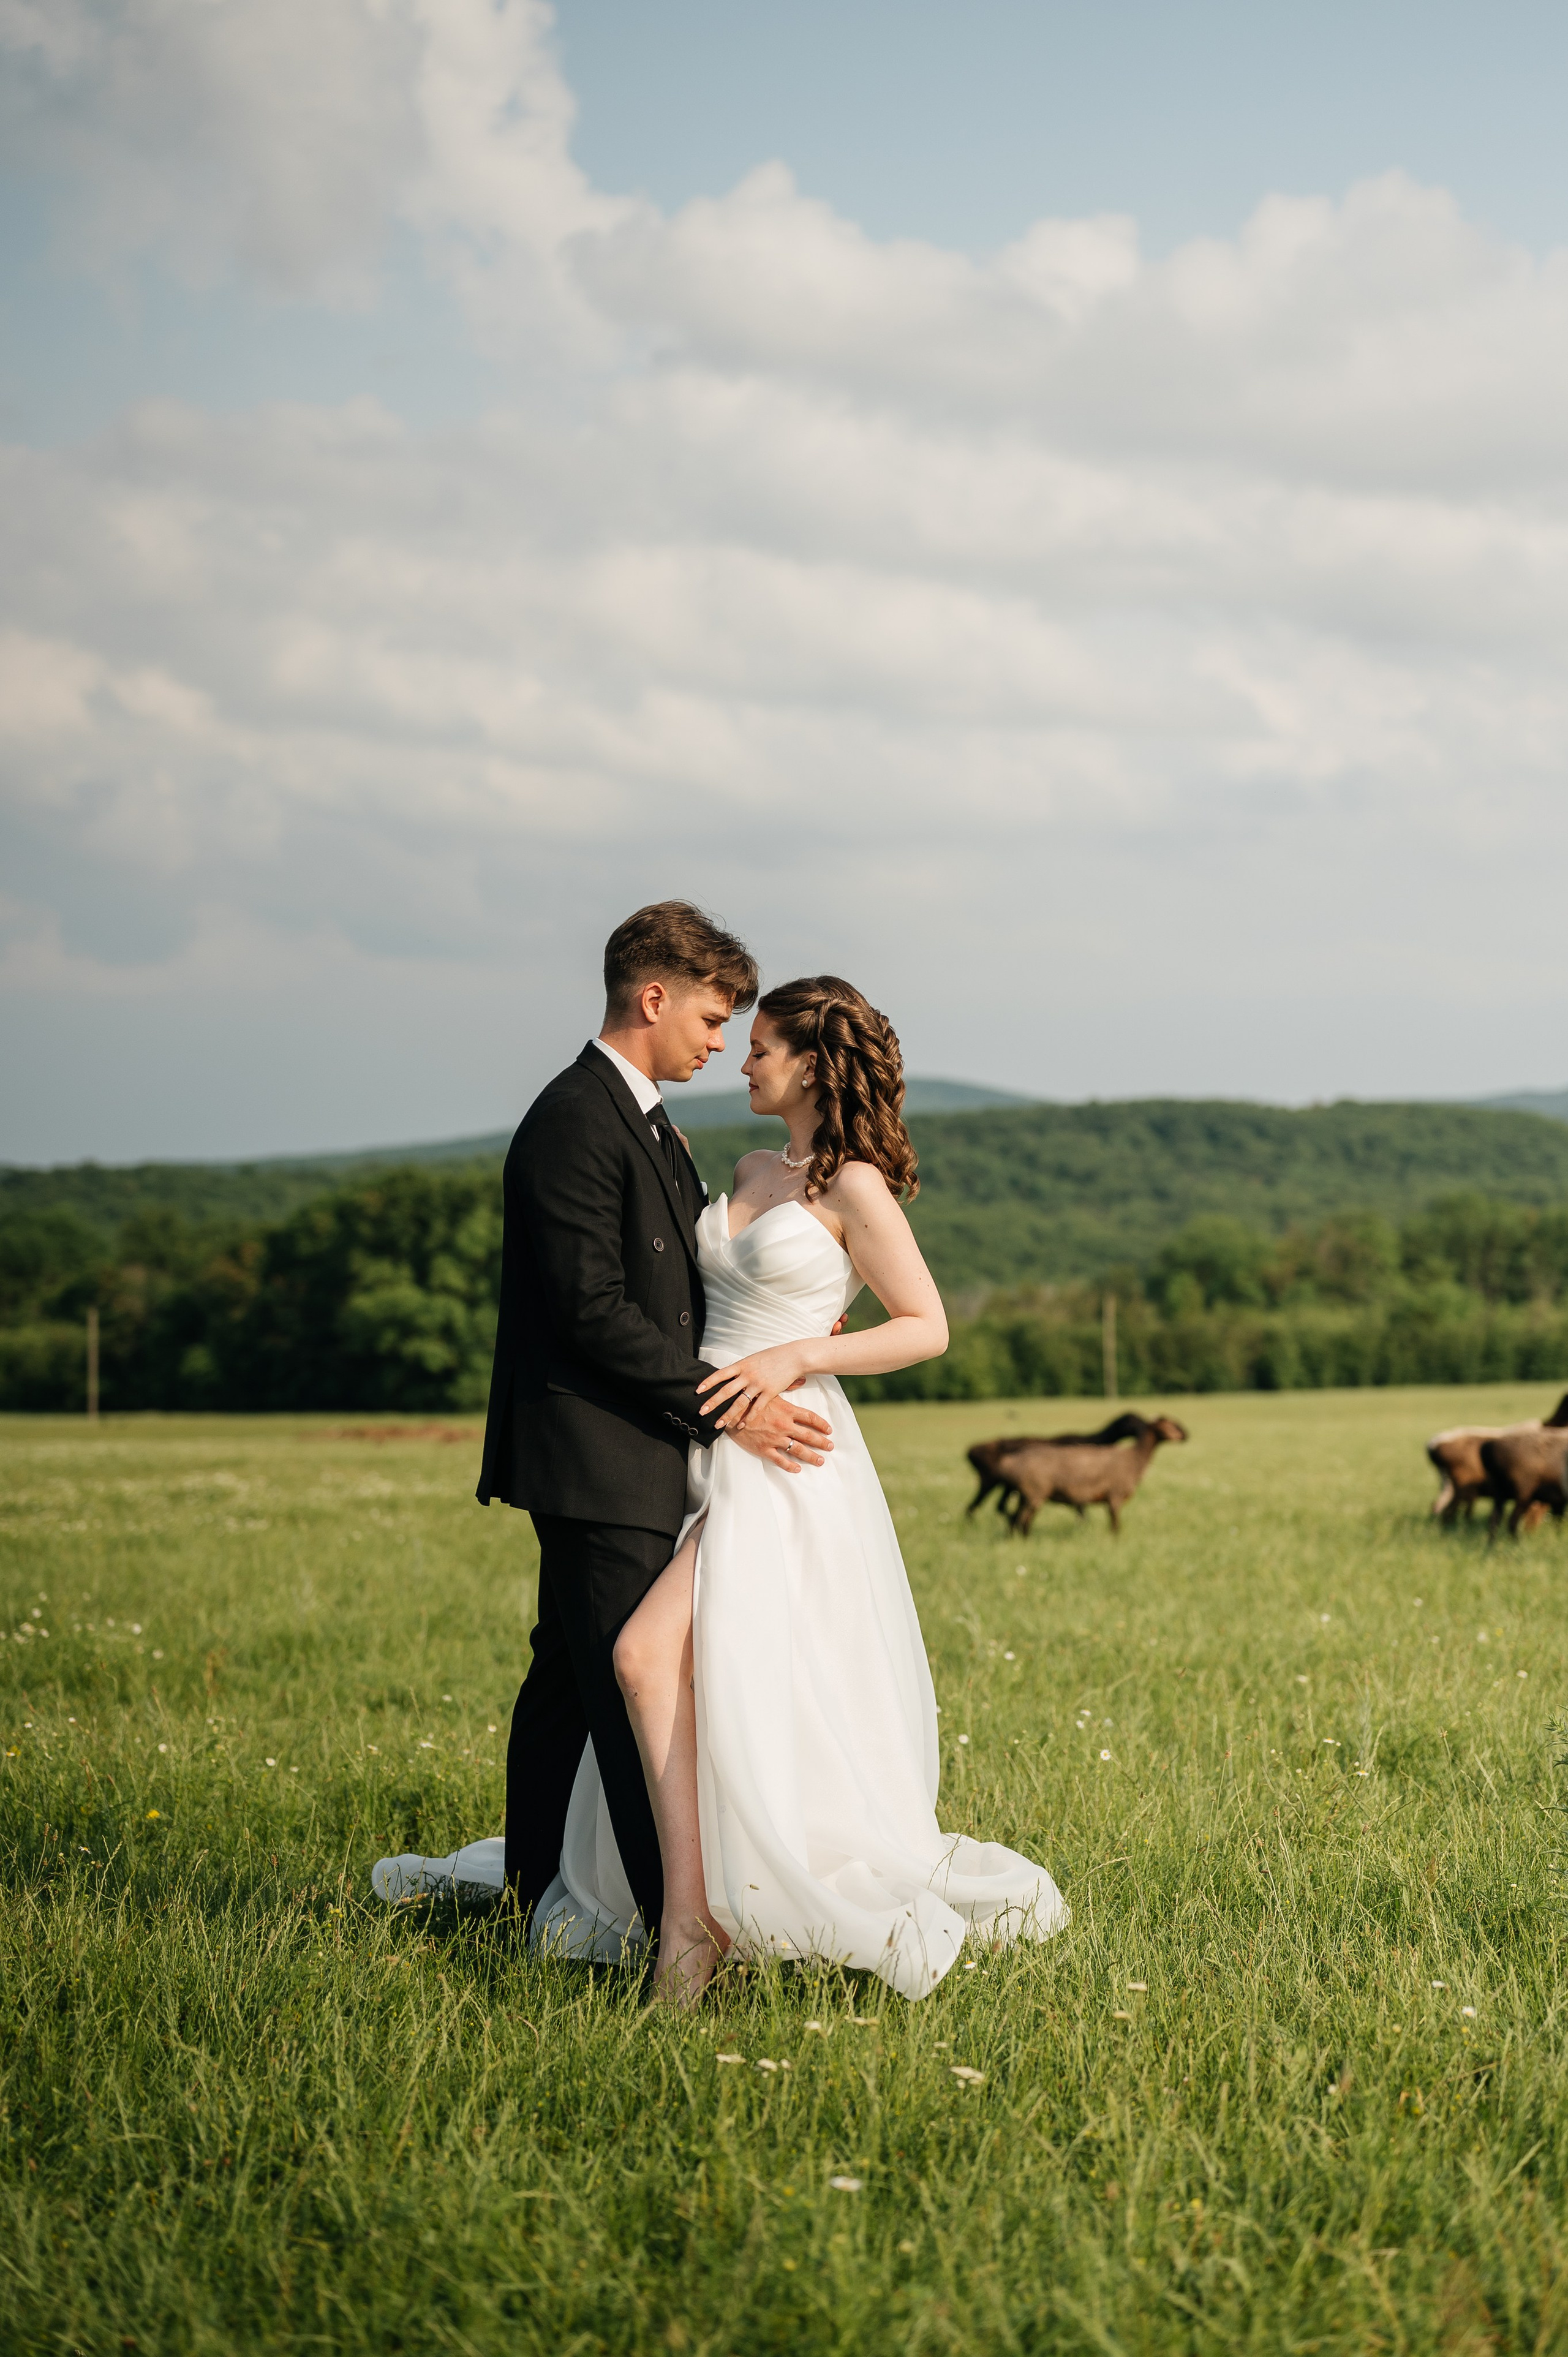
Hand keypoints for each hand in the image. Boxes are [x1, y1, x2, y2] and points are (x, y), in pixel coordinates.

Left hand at [699, 1342, 813, 1430]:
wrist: (793, 1357)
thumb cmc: (772, 1357)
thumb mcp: (753, 1359)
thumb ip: (741, 1369)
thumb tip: (728, 1375)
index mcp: (742, 1365)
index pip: (721, 1374)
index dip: (708, 1382)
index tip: (698, 1390)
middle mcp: (748, 1374)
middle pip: (726, 1391)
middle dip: (712, 1402)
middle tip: (701, 1411)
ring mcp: (759, 1384)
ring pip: (739, 1402)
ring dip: (727, 1414)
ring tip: (718, 1424)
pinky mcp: (770, 1392)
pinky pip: (756, 1408)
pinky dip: (747, 1418)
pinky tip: (741, 1425)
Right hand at [728, 1392, 832, 1471]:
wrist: (730, 1410)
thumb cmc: (750, 1399)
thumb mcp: (771, 1390)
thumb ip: (789, 1385)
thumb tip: (803, 1379)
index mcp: (787, 1410)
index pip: (810, 1418)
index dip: (822, 1425)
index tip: (829, 1430)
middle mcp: (784, 1425)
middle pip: (809, 1435)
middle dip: (821, 1442)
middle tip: (830, 1447)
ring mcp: (775, 1438)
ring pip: (798, 1450)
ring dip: (811, 1456)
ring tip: (820, 1460)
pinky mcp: (764, 1448)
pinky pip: (780, 1460)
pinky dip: (790, 1466)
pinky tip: (798, 1469)